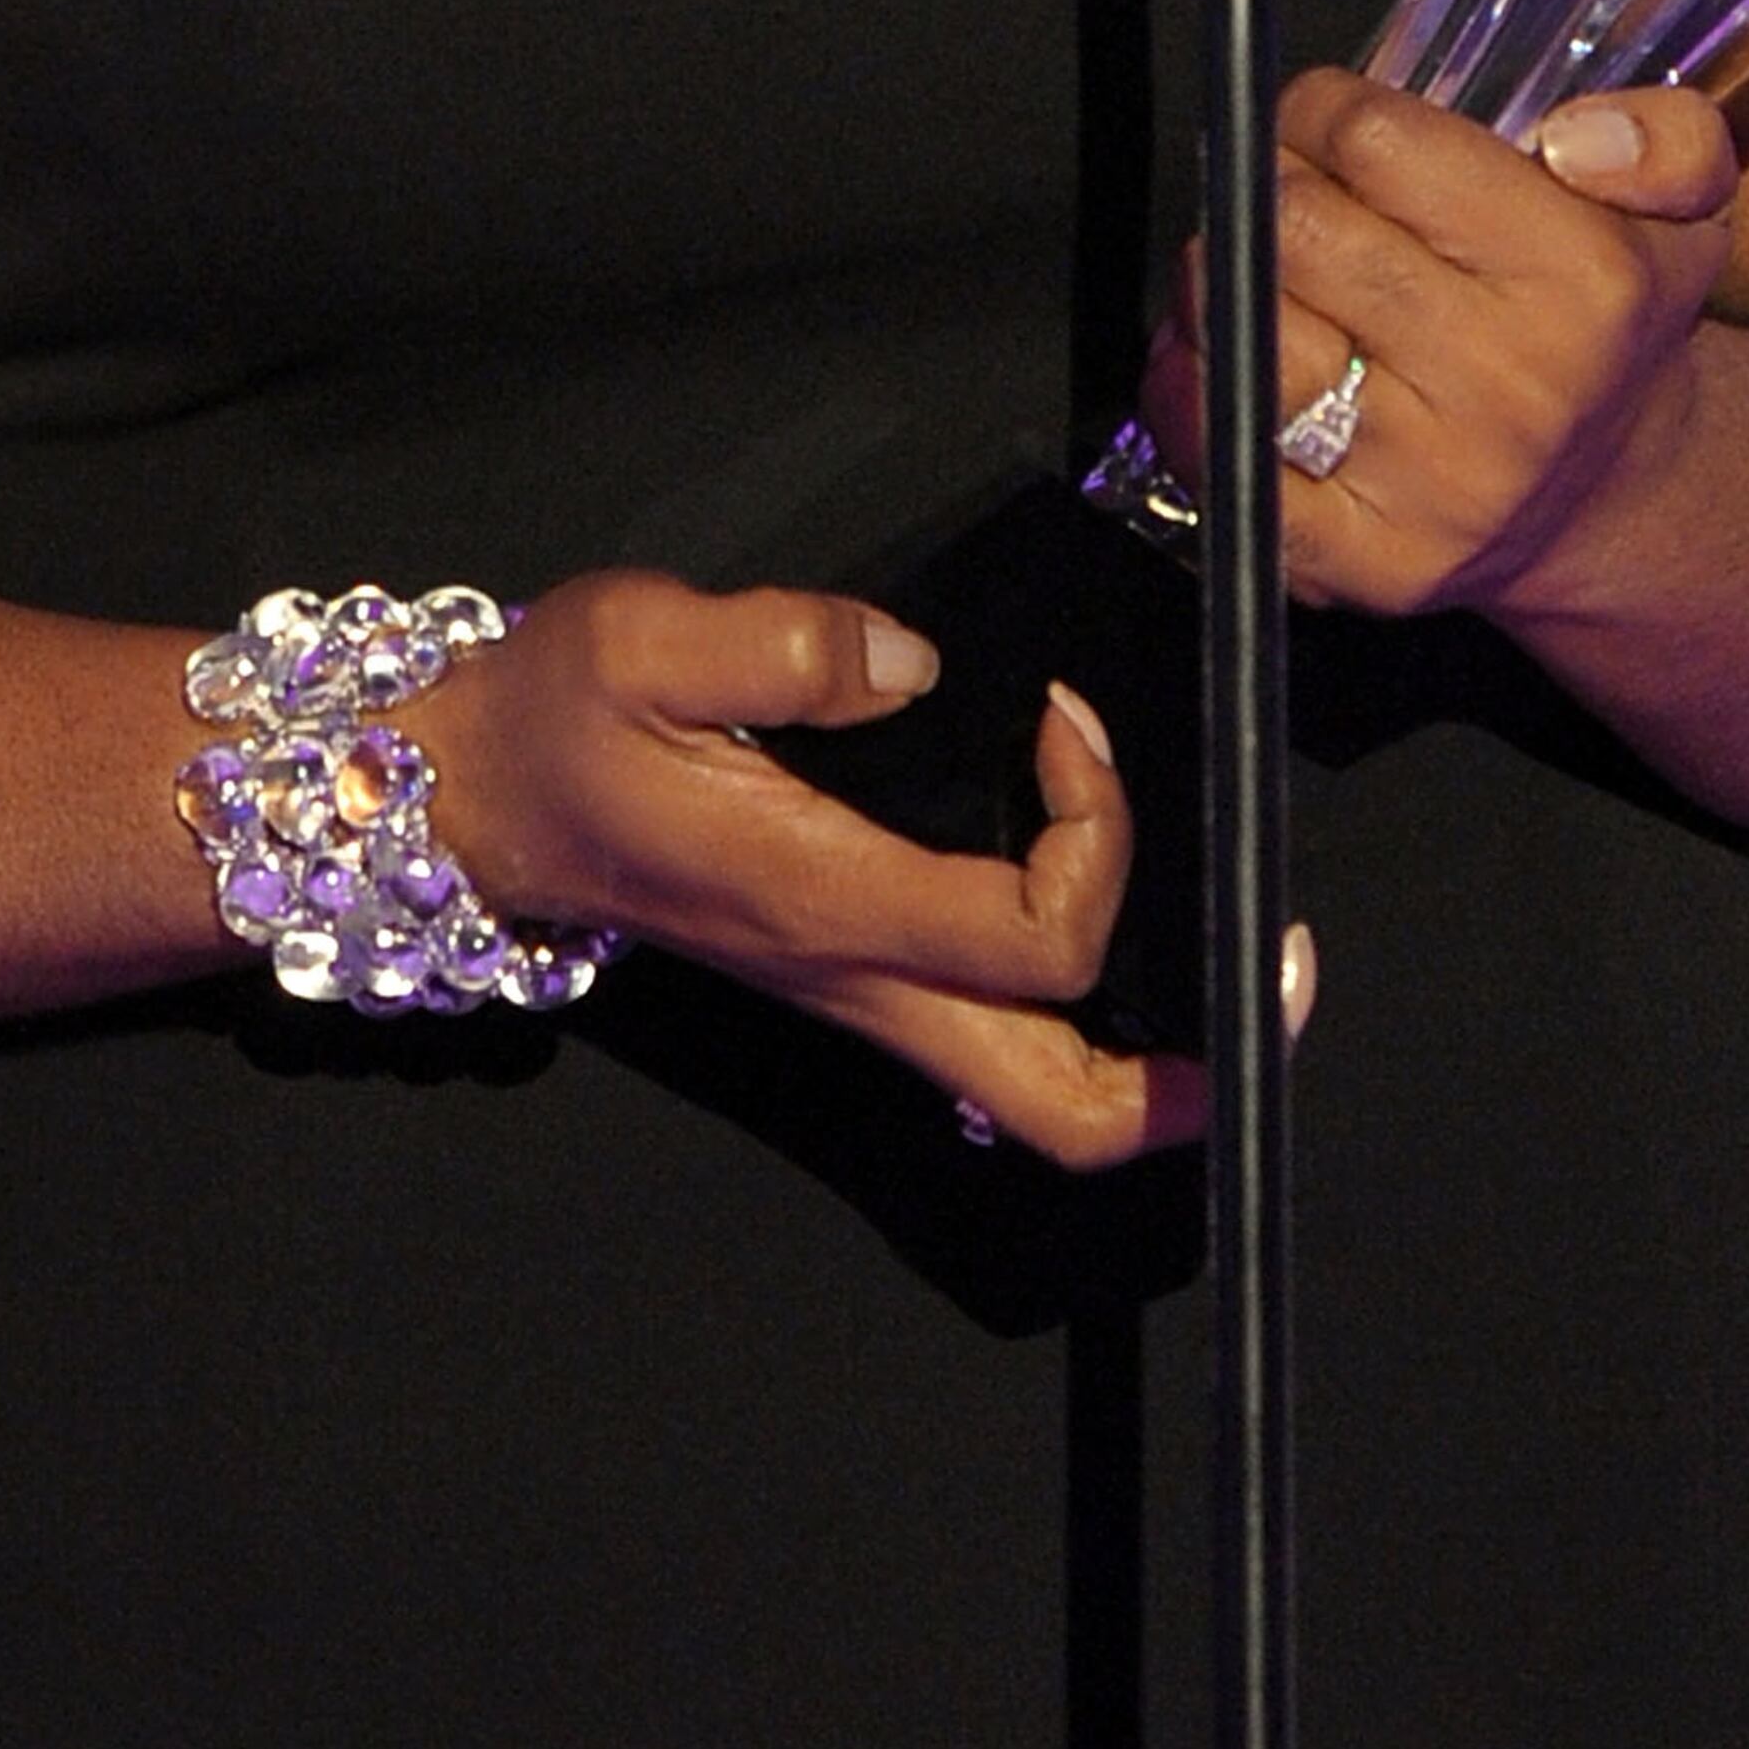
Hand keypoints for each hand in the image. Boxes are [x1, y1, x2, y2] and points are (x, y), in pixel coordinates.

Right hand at [406, 570, 1238, 1171]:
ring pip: (1036, 1102)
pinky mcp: (846, 973)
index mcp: (825, 905)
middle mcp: (856, 977)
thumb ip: (779, 641)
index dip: (1099, 827)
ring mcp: (855, 994)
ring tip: (1225, 966)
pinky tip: (1100, 924)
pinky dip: (1077, 1016)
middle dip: (1196, 1075)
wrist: (475, 798)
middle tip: (1273, 972)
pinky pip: (992, 1048)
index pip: (1036, 935)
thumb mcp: (637, 639)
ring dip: (1150, 1062)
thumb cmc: (553, 725)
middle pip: (1064, 1109)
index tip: (1065, 720)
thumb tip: (909, 659)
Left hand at [1141, 71, 1738, 615]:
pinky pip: (1226, 458)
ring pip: (1247, 333)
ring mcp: (1432, 482)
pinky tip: (1223, 357)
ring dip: (1222, 282)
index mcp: (1584, 279)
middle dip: (1267, 186)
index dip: (1323, 111)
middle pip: (1293, 228)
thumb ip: (1662, 138)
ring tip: (1264, 272)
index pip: (1377, 141)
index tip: (1327, 122)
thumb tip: (1578, 137)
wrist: (1608, 495)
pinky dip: (1192, 394)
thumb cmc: (1609, 332)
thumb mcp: (1682, 212)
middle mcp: (1510, 385)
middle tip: (1290, 192)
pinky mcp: (1366, 561)